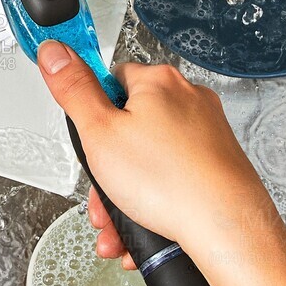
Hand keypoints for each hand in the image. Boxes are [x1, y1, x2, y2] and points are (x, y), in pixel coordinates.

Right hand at [36, 40, 270, 262]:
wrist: (230, 232)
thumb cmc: (172, 182)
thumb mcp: (100, 132)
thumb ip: (73, 89)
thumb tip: (55, 52)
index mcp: (159, 82)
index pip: (110, 80)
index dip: (93, 114)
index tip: (89, 138)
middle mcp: (188, 100)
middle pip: (128, 127)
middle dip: (108, 169)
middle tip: (103, 195)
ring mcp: (206, 134)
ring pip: (149, 160)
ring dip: (126, 194)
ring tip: (119, 224)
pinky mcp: (217, 164)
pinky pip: (172, 179)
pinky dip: (154, 202)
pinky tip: (143, 228)